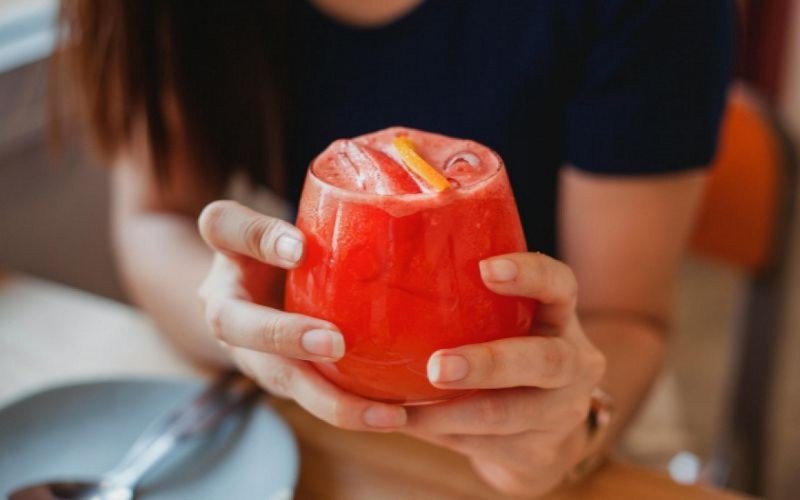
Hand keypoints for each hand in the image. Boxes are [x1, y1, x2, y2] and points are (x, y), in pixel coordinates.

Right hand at [197, 200, 406, 429]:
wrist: (257, 297)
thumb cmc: (283, 252)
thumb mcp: (289, 226)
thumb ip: (310, 218)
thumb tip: (364, 216)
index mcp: (228, 251)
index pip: (224, 228)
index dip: (258, 237)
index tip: (298, 246)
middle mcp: (229, 309)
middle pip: (240, 326)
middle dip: (285, 337)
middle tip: (333, 343)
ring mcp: (252, 352)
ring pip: (281, 380)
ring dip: (330, 400)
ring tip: (385, 414)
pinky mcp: (284, 378)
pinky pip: (313, 396)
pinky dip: (351, 410)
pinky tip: (395, 417)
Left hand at [401, 253, 606, 496]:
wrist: (547, 437)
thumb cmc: (509, 358)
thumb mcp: (509, 326)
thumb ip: (470, 302)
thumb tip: (380, 270)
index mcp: (560, 319)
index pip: (561, 286)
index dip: (530, 274)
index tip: (486, 269)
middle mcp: (573, 365)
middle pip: (545, 361)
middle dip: (488, 364)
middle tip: (438, 367)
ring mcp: (560, 414)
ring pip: (504, 414)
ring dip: (447, 411)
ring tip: (401, 408)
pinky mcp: (536, 454)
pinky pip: (480, 444)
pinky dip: (437, 432)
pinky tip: (405, 423)